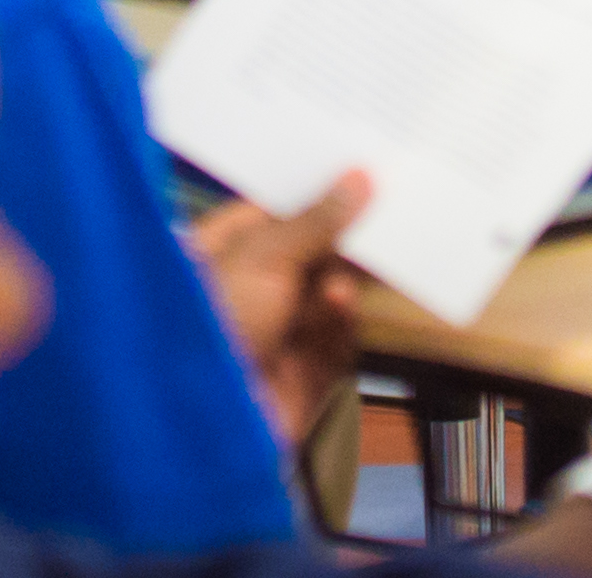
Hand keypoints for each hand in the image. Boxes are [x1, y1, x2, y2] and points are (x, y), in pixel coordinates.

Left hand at [184, 169, 369, 444]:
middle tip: (386, 204)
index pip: (267, 214)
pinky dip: (342, 320)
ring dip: (343, 279)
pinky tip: (342, 304)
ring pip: (326, 295)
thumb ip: (315, 221)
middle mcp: (243, 294)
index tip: (357, 163)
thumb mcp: (263, 258)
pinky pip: (336, 339)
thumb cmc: (214, 324)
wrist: (205, 427)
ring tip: (364, 258)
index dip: (310, 192)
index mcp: (215, 256)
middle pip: (305, 255)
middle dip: (341, 236)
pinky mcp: (302, 374)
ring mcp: (273, 337)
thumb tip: (360, 177)